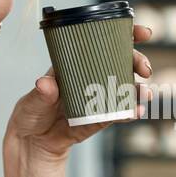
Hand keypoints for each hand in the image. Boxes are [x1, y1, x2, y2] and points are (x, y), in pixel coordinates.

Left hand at [4, 23, 154, 162]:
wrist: (32, 143)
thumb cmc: (31, 113)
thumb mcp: (32, 101)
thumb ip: (41, 94)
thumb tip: (45, 84)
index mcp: (74, 64)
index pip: (101, 43)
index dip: (124, 35)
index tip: (141, 33)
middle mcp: (90, 78)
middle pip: (120, 63)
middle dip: (137, 62)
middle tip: (144, 68)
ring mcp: (97, 98)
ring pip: (124, 88)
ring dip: (138, 89)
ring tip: (144, 93)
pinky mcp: (99, 119)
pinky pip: (118, 113)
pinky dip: (130, 112)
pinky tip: (137, 111)